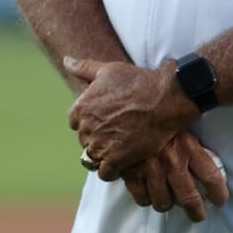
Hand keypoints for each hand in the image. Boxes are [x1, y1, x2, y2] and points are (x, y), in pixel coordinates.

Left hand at [66, 57, 194, 179]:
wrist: (167, 97)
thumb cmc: (140, 81)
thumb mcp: (110, 69)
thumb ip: (84, 67)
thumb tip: (66, 60)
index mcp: (81, 108)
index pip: (76, 124)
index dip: (93, 123)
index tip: (110, 120)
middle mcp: (86, 127)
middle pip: (86, 141)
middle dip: (100, 138)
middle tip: (121, 132)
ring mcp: (100, 144)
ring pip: (94, 158)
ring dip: (106, 155)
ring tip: (124, 147)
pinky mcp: (115, 158)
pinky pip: (105, 173)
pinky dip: (113, 170)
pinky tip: (126, 161)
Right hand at [120, 131, 228, 223]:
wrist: (127, 115)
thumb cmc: (161, 122)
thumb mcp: (183, 128)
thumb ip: (195, 148)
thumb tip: (212, 166)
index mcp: (189, 148)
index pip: (211, 177)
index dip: (219, 194)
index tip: (221, 201)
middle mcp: (171, 161)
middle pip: (189, 199)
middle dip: (197, 212)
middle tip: (199, 215)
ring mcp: (150, 170)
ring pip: (164, 203)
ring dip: (169, 204)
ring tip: (172, 200)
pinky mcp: (130, 175)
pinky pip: (143, 199)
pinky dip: (147, 199)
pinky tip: (151, 192)